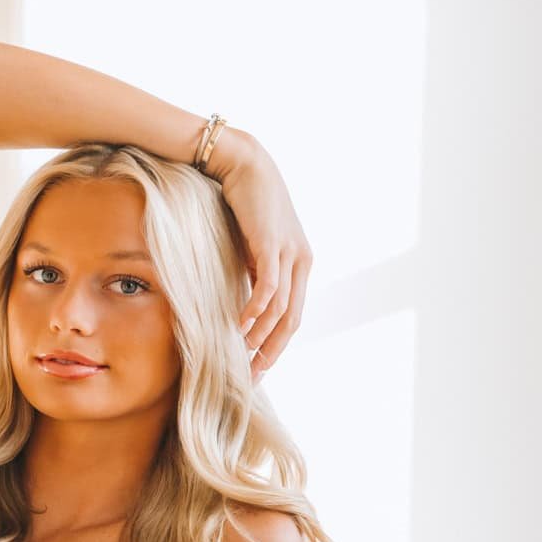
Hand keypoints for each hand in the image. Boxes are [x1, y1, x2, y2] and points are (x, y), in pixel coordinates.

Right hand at [205, 131, 311, 379]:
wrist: (241, 164)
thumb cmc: (242, 205)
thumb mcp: (250, 248)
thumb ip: (253, 275)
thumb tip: (243, 307)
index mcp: (299, 264)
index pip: (291, 317)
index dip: (275, 347)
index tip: (256, 369)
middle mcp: (301, 261)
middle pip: (291, 320)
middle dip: (272, 352)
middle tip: (251, 377)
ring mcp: (290, 253)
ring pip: (281, 309)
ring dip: (261, 336)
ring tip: (242, 356)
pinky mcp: (272, 244)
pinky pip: (268, 287)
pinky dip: (255, 311)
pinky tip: (241, 327)